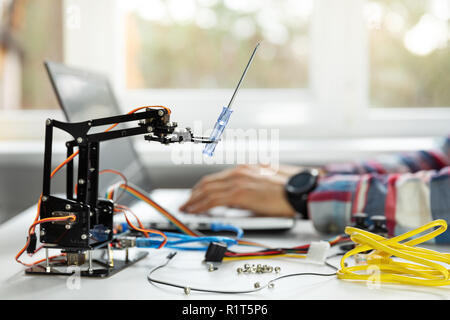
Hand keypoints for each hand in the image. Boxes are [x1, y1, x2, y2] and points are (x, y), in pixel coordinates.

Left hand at [179, 164, 298, 216]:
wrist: (301, 191)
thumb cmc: (289, 188)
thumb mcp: (266, 180)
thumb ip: (249, 185)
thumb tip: (238, 196)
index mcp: (245, 169)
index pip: (216, 178)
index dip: (202, 188)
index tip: (195, 195)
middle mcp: (239, 172)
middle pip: (207, 182)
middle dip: (193, 194)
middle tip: (186, 203)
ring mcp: (238, 181)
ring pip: (206, 190)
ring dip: (194, 200)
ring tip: (186, 209)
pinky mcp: (239, 194)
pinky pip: (213, 200)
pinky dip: (201, 206)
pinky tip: (196, 211)